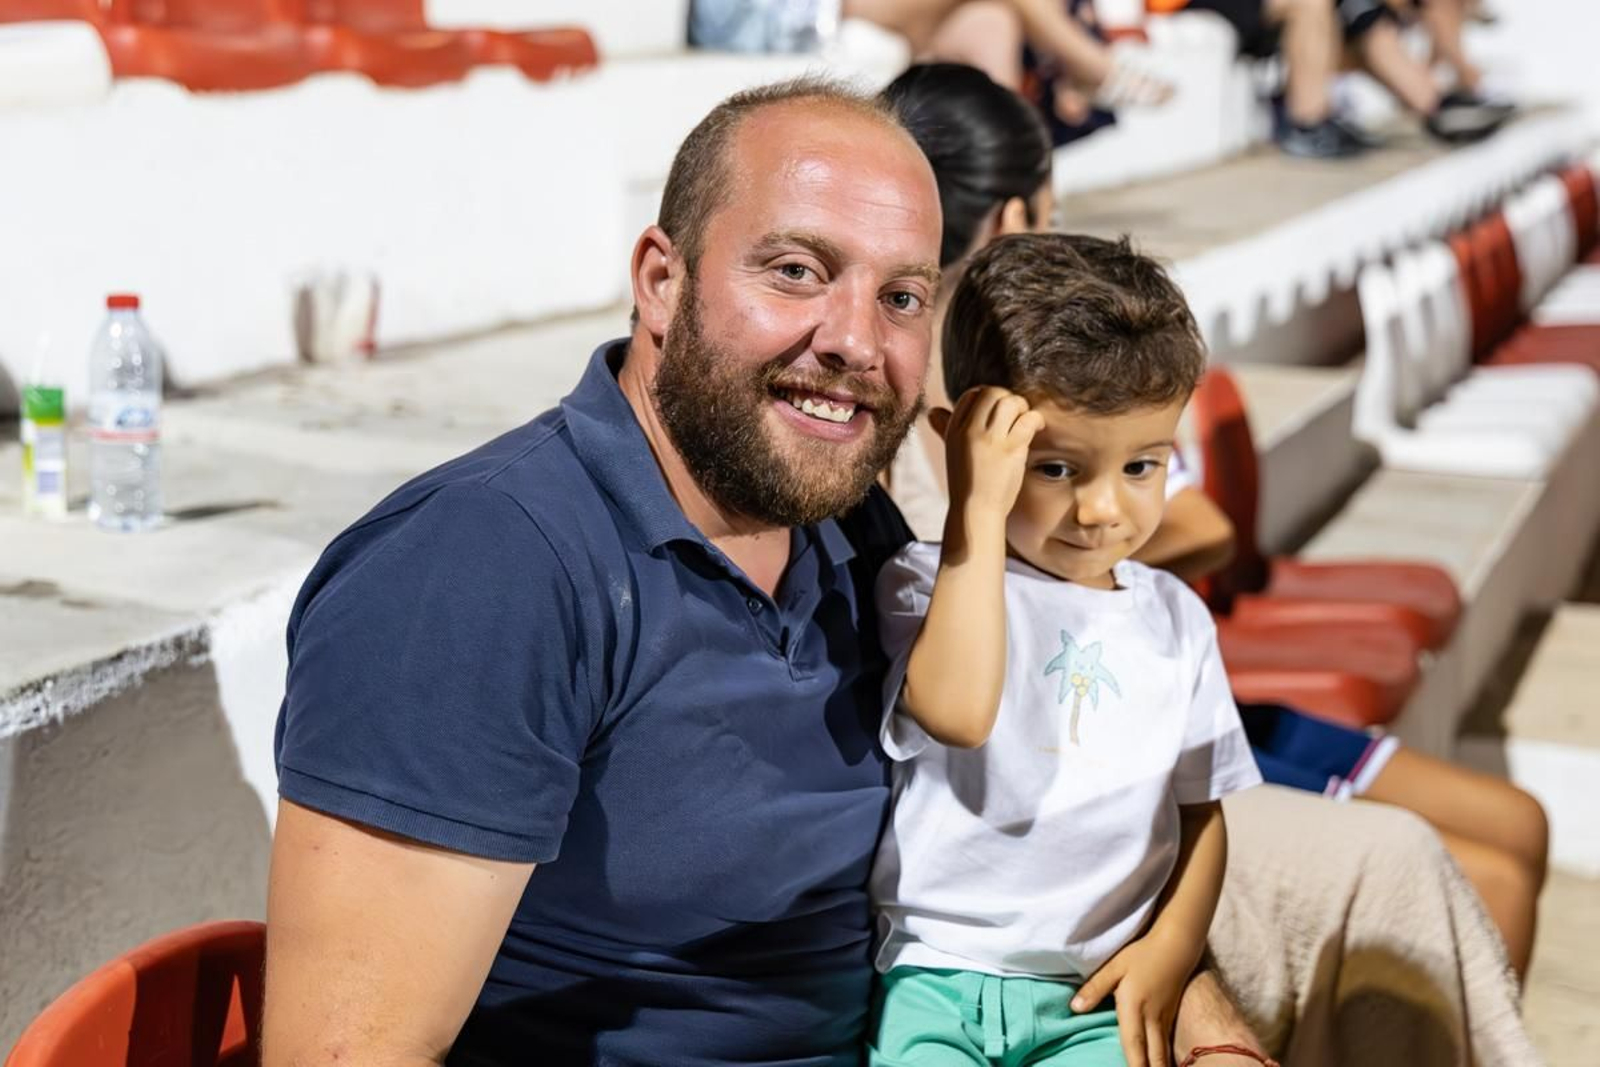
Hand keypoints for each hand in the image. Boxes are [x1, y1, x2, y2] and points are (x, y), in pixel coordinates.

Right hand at [929, 387, 1043, 527]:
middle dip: (1007, 398)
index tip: (997, 410)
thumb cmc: (967, 485)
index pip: (971, 395)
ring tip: (1026, 420)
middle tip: (1015, 414)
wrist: (975, 511)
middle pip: (992, 393)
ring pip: (1010, 402)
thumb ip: (944, 429)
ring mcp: (990, 439)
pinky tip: (1037, 428)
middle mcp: (969, 431)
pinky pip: (1028, 419)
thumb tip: (933, 411)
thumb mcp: (952, 451)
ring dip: (1023, 407)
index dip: (987, 396)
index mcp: (954, 430)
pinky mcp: (1010, 449)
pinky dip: (1036, 419)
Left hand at [1072, 932, 1193, 1066]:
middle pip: (1153, 1056)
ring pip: (1163, 1052)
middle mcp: (1152, 1018)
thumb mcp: (1114, 966)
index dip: (1133, 1066)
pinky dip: (1165, 1058)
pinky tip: (1161, 1065)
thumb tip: (1075, 1008)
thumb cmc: (1142, 954)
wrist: (1177, 945)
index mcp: (1134, 1007)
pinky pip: (1168, 1044)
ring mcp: (1165, 1019)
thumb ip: (1095, 988)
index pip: (1133, 1044)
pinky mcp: (1172, 1016)